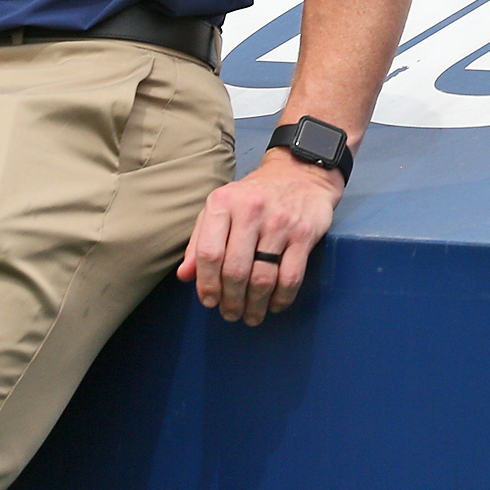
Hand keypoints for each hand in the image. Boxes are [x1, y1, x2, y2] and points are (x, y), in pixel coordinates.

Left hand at [176, 152, 345, 325]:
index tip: (209, 301)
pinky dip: (281, 298)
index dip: (207, 284)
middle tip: (231, 314)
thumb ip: (200, 241)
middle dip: (231, 301)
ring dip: (255, 305)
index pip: (209, 253)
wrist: (300, 174)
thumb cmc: (254, 197)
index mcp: (224, 204)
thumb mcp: (221, 209)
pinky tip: (275, 304)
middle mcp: (251, 210)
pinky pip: (291, 276)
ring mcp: (280, 222)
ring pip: (263, 278)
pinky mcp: (304, 234)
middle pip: (235, 270)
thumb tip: (185, 276)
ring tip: (251, 315)